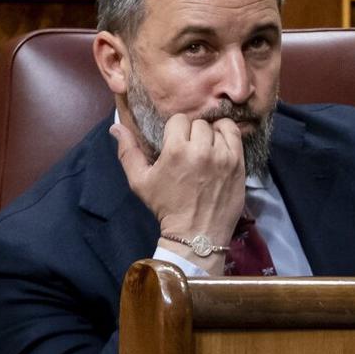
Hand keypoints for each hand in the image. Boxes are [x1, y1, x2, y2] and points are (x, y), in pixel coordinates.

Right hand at [111, 114, 245, 272]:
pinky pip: (234, 134)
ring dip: (210, 135)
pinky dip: (227, 134)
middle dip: (192, 134)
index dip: (175, 130)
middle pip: (198, 124)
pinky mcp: (238, 163)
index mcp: (176, 151)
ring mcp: (223, 156)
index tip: (175, 142)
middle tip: (190, 149)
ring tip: (206, 149)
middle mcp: (201, 150)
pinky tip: (220, 145)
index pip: (179, 120)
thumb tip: (116, 127)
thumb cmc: (166, 207)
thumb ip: (128, 152)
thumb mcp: (140, 181)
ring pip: (216, 128)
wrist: (196, 233)